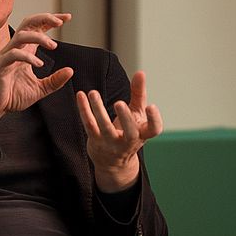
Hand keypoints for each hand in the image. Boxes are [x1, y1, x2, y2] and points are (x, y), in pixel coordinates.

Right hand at [0, 12, 74, 143]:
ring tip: (53, 45)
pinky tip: (39, 64)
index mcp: (25, 50)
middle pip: (28, 23)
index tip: (67, 17)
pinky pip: (13, 55)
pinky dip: (27, 57)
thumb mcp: (40, 89)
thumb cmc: (12, 96)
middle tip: (60, 21)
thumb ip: (55, 81)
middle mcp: (16, 49)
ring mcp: (7, 56)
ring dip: (38, 37)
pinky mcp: (0, 66)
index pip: (38, 27)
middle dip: (44, 18)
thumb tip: (70, 71)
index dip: (51, 20)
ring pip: (21, 36)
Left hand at [76, 69, 163, 192]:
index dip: (154, 119)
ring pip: (104, 128)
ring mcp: (111, 143)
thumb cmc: (127, 133)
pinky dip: (84, 110)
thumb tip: (141, 72)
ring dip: (98, 110)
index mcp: (143, 134)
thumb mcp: (136, 114)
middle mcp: (129, 142)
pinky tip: (80, 95)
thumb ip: (138, 93)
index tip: (151, 106)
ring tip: (93, 93)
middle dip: (125, 118)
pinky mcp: (96, 142)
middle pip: (130, 133)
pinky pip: (89, 125)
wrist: (113, 163)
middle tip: (120, 103)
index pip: (154, 129)